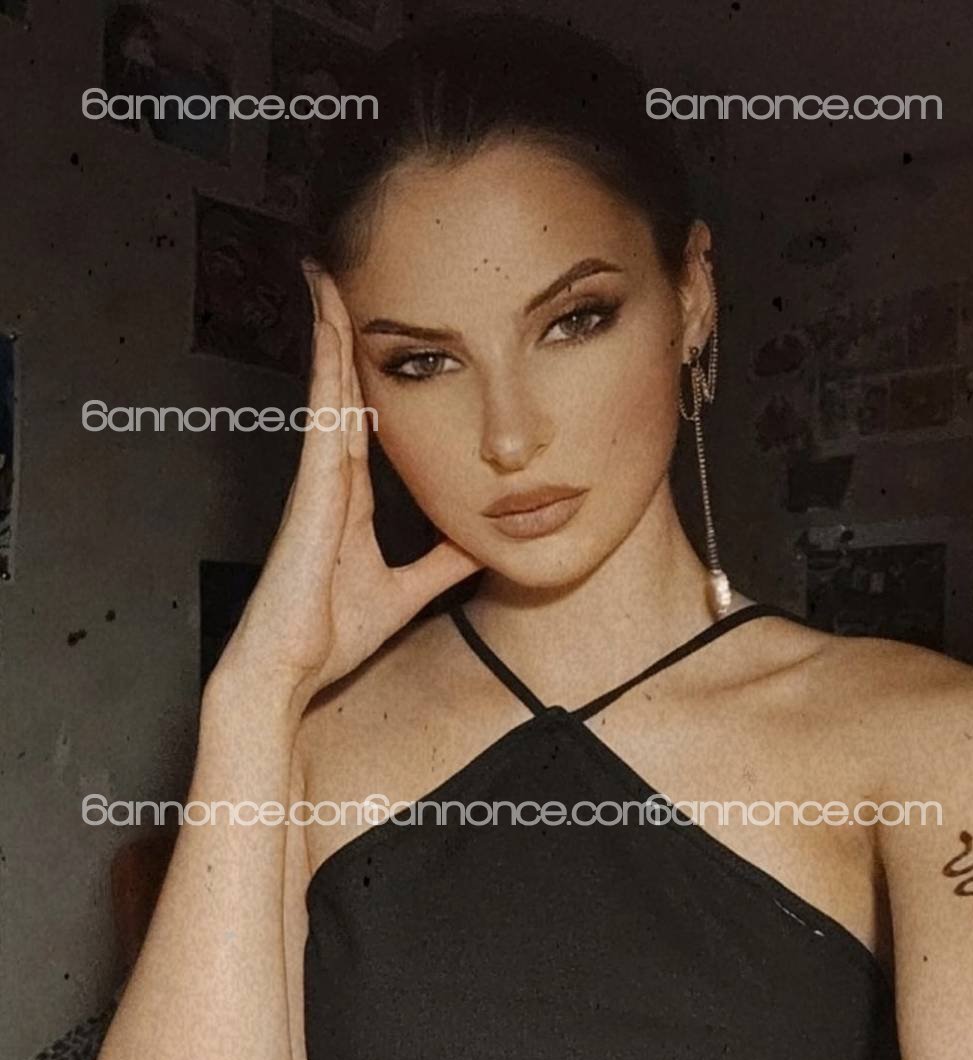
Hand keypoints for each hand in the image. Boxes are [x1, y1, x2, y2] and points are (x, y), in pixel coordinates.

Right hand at [216, 262, 479, 708]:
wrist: (289, 671)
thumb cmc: (330, 636)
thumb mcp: (405, 593)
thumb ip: (438, 565)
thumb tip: (477, 543)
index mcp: (350, 498)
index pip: (363, 418)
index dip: (367, 370)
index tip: (379, 326)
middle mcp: (331, 479)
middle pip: (341, 387)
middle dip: (344, 330)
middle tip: (344, 270)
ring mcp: (317, 478)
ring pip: (329, 386)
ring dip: (331, 328)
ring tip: (329, 272)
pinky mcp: (310, 488)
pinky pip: (323, 412)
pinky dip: (326, 365)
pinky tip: (329, 324)